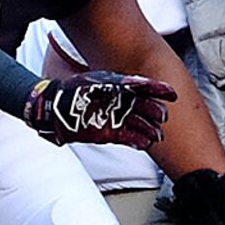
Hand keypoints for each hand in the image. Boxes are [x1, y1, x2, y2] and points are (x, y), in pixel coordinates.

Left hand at [21, 68, 176, 147]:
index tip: (171, 94)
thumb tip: (137, 81)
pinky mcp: (107, 133)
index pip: (143, 88)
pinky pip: (127, 138)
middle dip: (155, 112)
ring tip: (157, 135)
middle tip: (162, 117)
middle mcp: (119, 102)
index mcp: (118, 86)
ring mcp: (114, 118)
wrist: (52, 108)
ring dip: (149, 130)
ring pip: (139, 125)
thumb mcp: (96, 83)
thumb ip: (116, 83)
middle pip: (144, 108)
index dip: (159, 90)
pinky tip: (146, 143)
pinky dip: (137, 141)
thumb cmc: (72, 91)